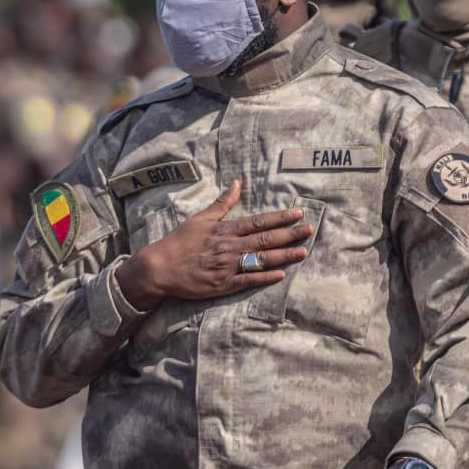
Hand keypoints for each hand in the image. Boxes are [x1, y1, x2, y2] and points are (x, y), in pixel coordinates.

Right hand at [116, 181, 313, 310]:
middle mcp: (228, 247)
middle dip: (289, 235)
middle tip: (310, 230)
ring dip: (284, 256)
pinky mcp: (222, 285)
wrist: (159, 268)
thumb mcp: (200, 219)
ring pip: (260, 260)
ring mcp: (226, 266)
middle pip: (265, 240)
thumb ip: (221, 203)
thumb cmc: (179, 242)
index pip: (257, 222)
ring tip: (303, 252)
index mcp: (223, 230)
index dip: (279, 218)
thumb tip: (237, 184)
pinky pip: (248, 281)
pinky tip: (281, 275)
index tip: (297, 214)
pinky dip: (264, 278)